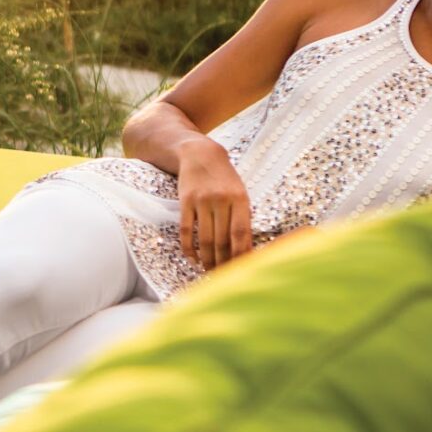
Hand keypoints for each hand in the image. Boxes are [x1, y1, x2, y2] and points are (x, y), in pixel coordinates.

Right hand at [175, 145, 252, 270]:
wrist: (200, 154)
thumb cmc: (225, 178)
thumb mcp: (240, 192)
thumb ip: (243, 217)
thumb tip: (245, 249)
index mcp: (240, 199)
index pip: (241, 234)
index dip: (240, 255)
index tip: (241, 271)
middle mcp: (221, 200)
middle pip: (223, 240)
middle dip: (224, 262)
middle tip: (224, 277)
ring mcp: (201, 201)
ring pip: (205, 239)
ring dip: (207, 259)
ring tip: (210, 271)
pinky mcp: (185, 202)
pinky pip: (186, 231)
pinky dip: (189, 248)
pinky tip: (193, 259)